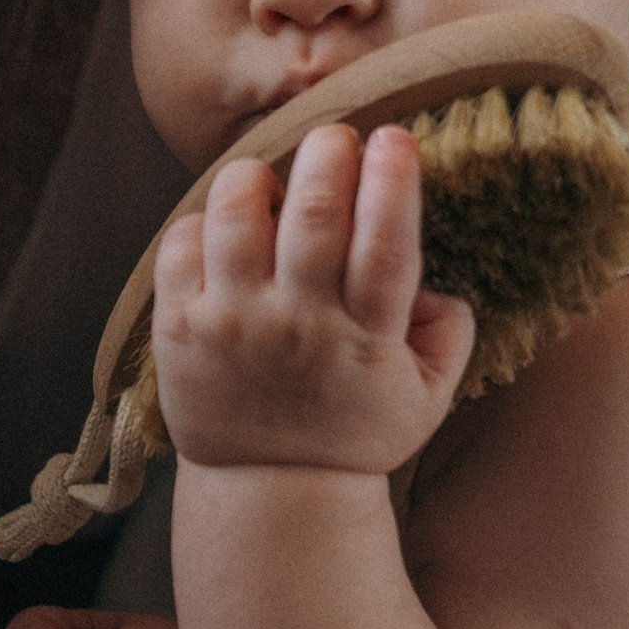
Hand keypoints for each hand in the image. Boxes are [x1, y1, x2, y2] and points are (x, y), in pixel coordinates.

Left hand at [153, 122, 475, 477]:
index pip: (386, 245)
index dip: (392, 182)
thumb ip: (449, 329)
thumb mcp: (428, 394)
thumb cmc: (355, 430)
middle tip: (336, 138)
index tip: (395, 138)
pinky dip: (204, 220)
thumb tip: (434, 273)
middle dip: (327, 154)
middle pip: (313, 213)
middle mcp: (297, 326)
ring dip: (256, 176)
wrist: (271, 491)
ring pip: (237, 215)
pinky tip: (227, 231)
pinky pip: (182, 243)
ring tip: (270, 181)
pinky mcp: (179, 328)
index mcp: (367, 339)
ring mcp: (232, 325)